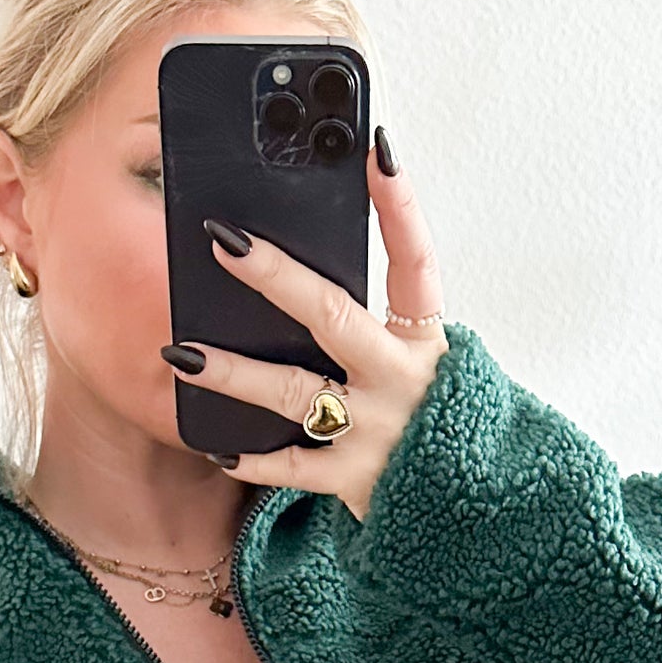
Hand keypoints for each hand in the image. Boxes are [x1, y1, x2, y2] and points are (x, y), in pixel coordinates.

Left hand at [166, 136, 448, 521]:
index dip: (398, 205)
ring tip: (179, 352)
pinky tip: (214, 444)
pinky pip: (294, 468)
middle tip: (224, 241)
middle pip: (333, 315)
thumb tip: (303, 273)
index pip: (416, 261)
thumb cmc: (441, 427)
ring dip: (233, 372)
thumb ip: (380, 327)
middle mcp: (403, 379)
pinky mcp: (360, 480)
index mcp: (425, 341)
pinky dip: (253, 458)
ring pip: (294, 391)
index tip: (375, 150)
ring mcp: (380, 430)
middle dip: (276, 275)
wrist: (482, 512)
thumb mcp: (424, 367)